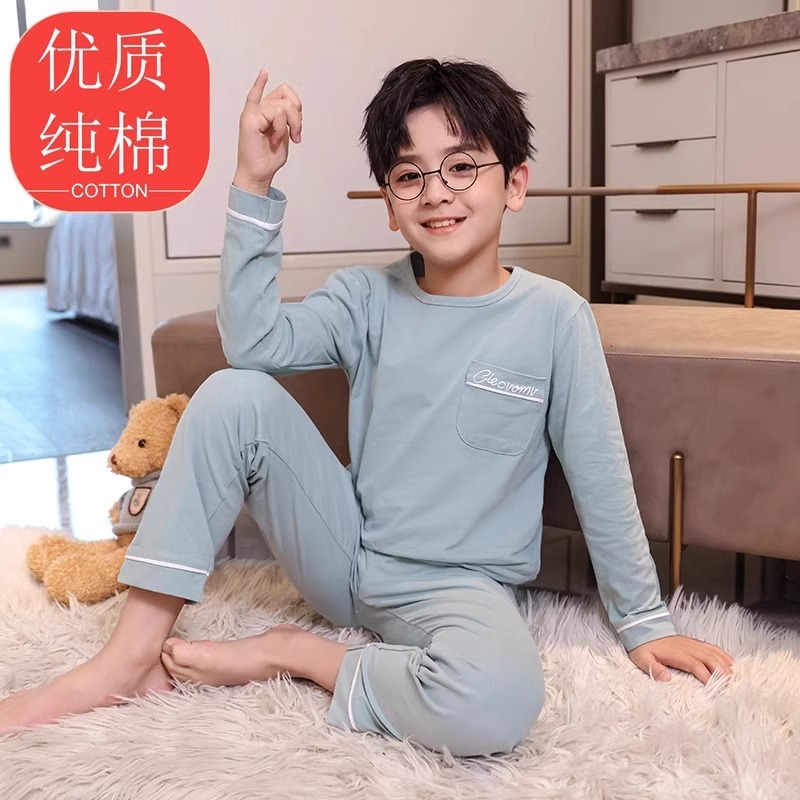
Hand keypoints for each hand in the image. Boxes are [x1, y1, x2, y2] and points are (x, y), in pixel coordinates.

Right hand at [233, 68, 302, 195]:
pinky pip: (256, 98)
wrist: (258, 175)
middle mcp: (260, 107)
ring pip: (282, 107)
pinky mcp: (250, 119)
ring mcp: (253, 112)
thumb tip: (294, 112)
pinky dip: (260, 85)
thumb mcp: (284, 136)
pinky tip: (264, 73)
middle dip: (297, 120)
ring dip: (286, 127)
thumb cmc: (267, 159)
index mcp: (268, 110)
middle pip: (288, 100)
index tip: (297, 129)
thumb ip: (287, 120)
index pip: (285, 92)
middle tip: (294, 137)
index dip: (297, 106)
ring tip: (276, 139)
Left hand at [628, 635, 733, 683]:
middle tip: (729, 687)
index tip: (715, 690)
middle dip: (721, 673)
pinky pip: (711, 647)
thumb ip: (653, 668)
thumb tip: (666, 678)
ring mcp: (691, 643)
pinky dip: (722, 654)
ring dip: (724, 664)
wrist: (642, 627)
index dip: (707, 677)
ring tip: (732, 678)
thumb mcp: (641, 658)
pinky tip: (730, 662)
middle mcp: (687, 647)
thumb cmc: (642, 646)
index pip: (695, 665)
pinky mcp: (693, 642)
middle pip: (709, 659)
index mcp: (675, 653)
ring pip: (712, 652)